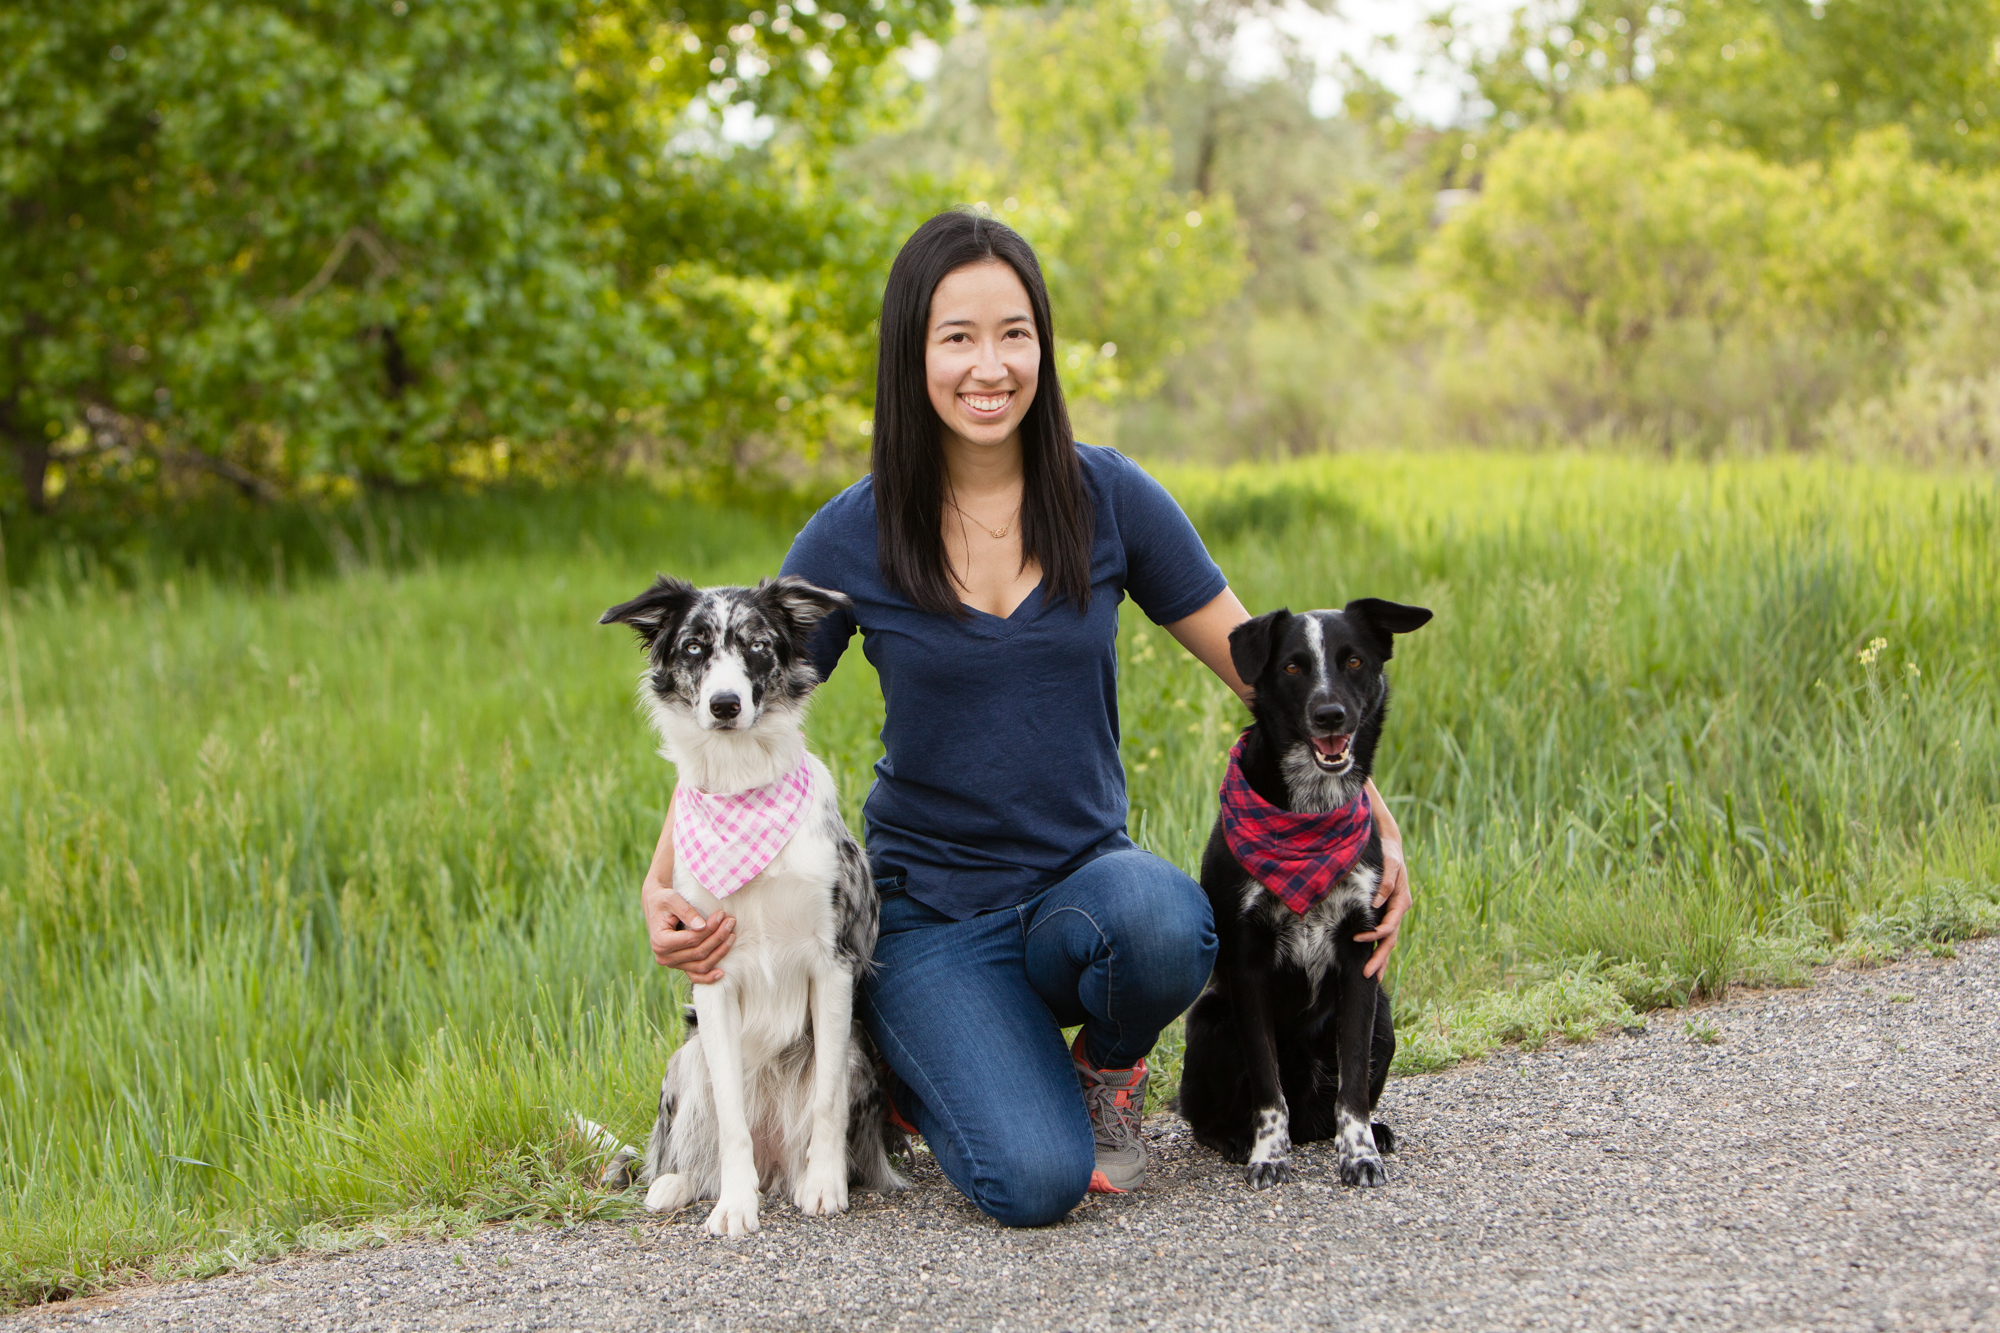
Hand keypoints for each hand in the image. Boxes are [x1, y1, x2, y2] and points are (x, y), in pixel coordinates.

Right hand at [643, 881, 733, 983]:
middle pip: (698, 952)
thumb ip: (686, 912)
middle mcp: (664, 957)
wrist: (656, 906)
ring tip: (732, 936)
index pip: (691, 939)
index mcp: (660, 941)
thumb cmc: (664, 900)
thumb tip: (702, 926)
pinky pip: (695, 975)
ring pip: (700, 965)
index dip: (709, 929)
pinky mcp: (680, 965)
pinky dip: (708, 977)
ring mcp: (672, 964)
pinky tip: (722, 973)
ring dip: (719, 953)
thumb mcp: (672, 900)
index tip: (721, 915)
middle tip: (731, 922)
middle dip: (717, 938)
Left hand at [1354, 840, 1410, 979]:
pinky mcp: (1386, 911)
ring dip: (1381, 958)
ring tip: (1373, 977)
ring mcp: (1393, 913)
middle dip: (1380, 959)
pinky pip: (1383, 933)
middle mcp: (1399, 910)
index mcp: (1401, 902)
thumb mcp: (1390, 863)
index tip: (1356, 937)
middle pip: (1390, 940)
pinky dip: (1379, 947)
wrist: (1390, 845)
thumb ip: (1386, 882)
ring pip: (1388, 940)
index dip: (1374, 935)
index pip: (1389, 926)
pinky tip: (1373, 959)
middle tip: (1369, 976)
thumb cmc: (1389, 853)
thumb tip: (1377, 903)